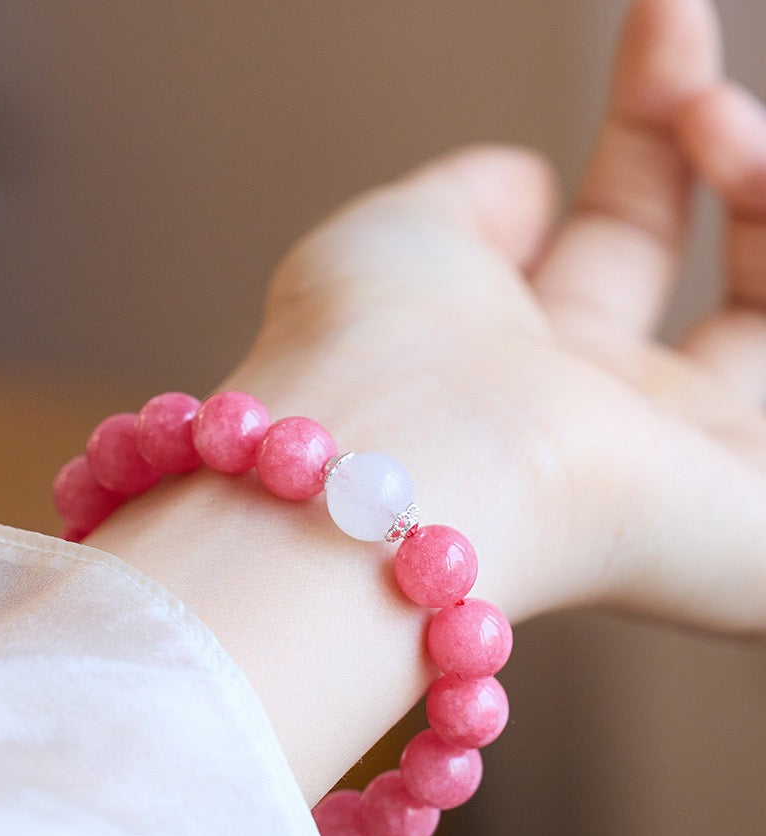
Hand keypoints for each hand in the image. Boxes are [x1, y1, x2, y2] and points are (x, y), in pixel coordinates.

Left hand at [92, 0, 765, 798]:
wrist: (398, 474)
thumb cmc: (367, 352)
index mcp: (520, 359)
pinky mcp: (742, 525)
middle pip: (696, 266)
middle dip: (708, 137)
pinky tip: (753, 180)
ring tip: (715, 124)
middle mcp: (601, 416)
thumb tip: (529, 183)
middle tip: (692, 56)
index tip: (662, 14)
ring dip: (757, 194)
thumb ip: (468, 203)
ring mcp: (677, 470)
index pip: (615, 231)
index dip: (651, 120)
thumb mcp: (396, 241)